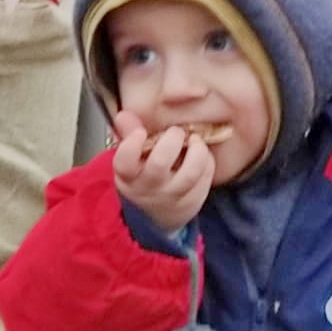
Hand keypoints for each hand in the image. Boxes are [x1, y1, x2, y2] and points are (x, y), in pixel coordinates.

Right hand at [112, 110, 214, 232]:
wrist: (158, 215)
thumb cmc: (143, 177)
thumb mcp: (130, 160)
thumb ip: (128, 134)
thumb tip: (124, 115)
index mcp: (128, 175)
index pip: (124, 161)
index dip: (132, 144)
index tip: (141, 132)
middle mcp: (149, 187)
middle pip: (160, 162)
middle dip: (171, 140)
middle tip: (176, 132)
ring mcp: (172, 196)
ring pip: (190, 172)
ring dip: (197, 150)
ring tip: (195, 140)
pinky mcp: (193, 199)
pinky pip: (205, 177)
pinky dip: (207, 161)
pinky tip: (200, 155)